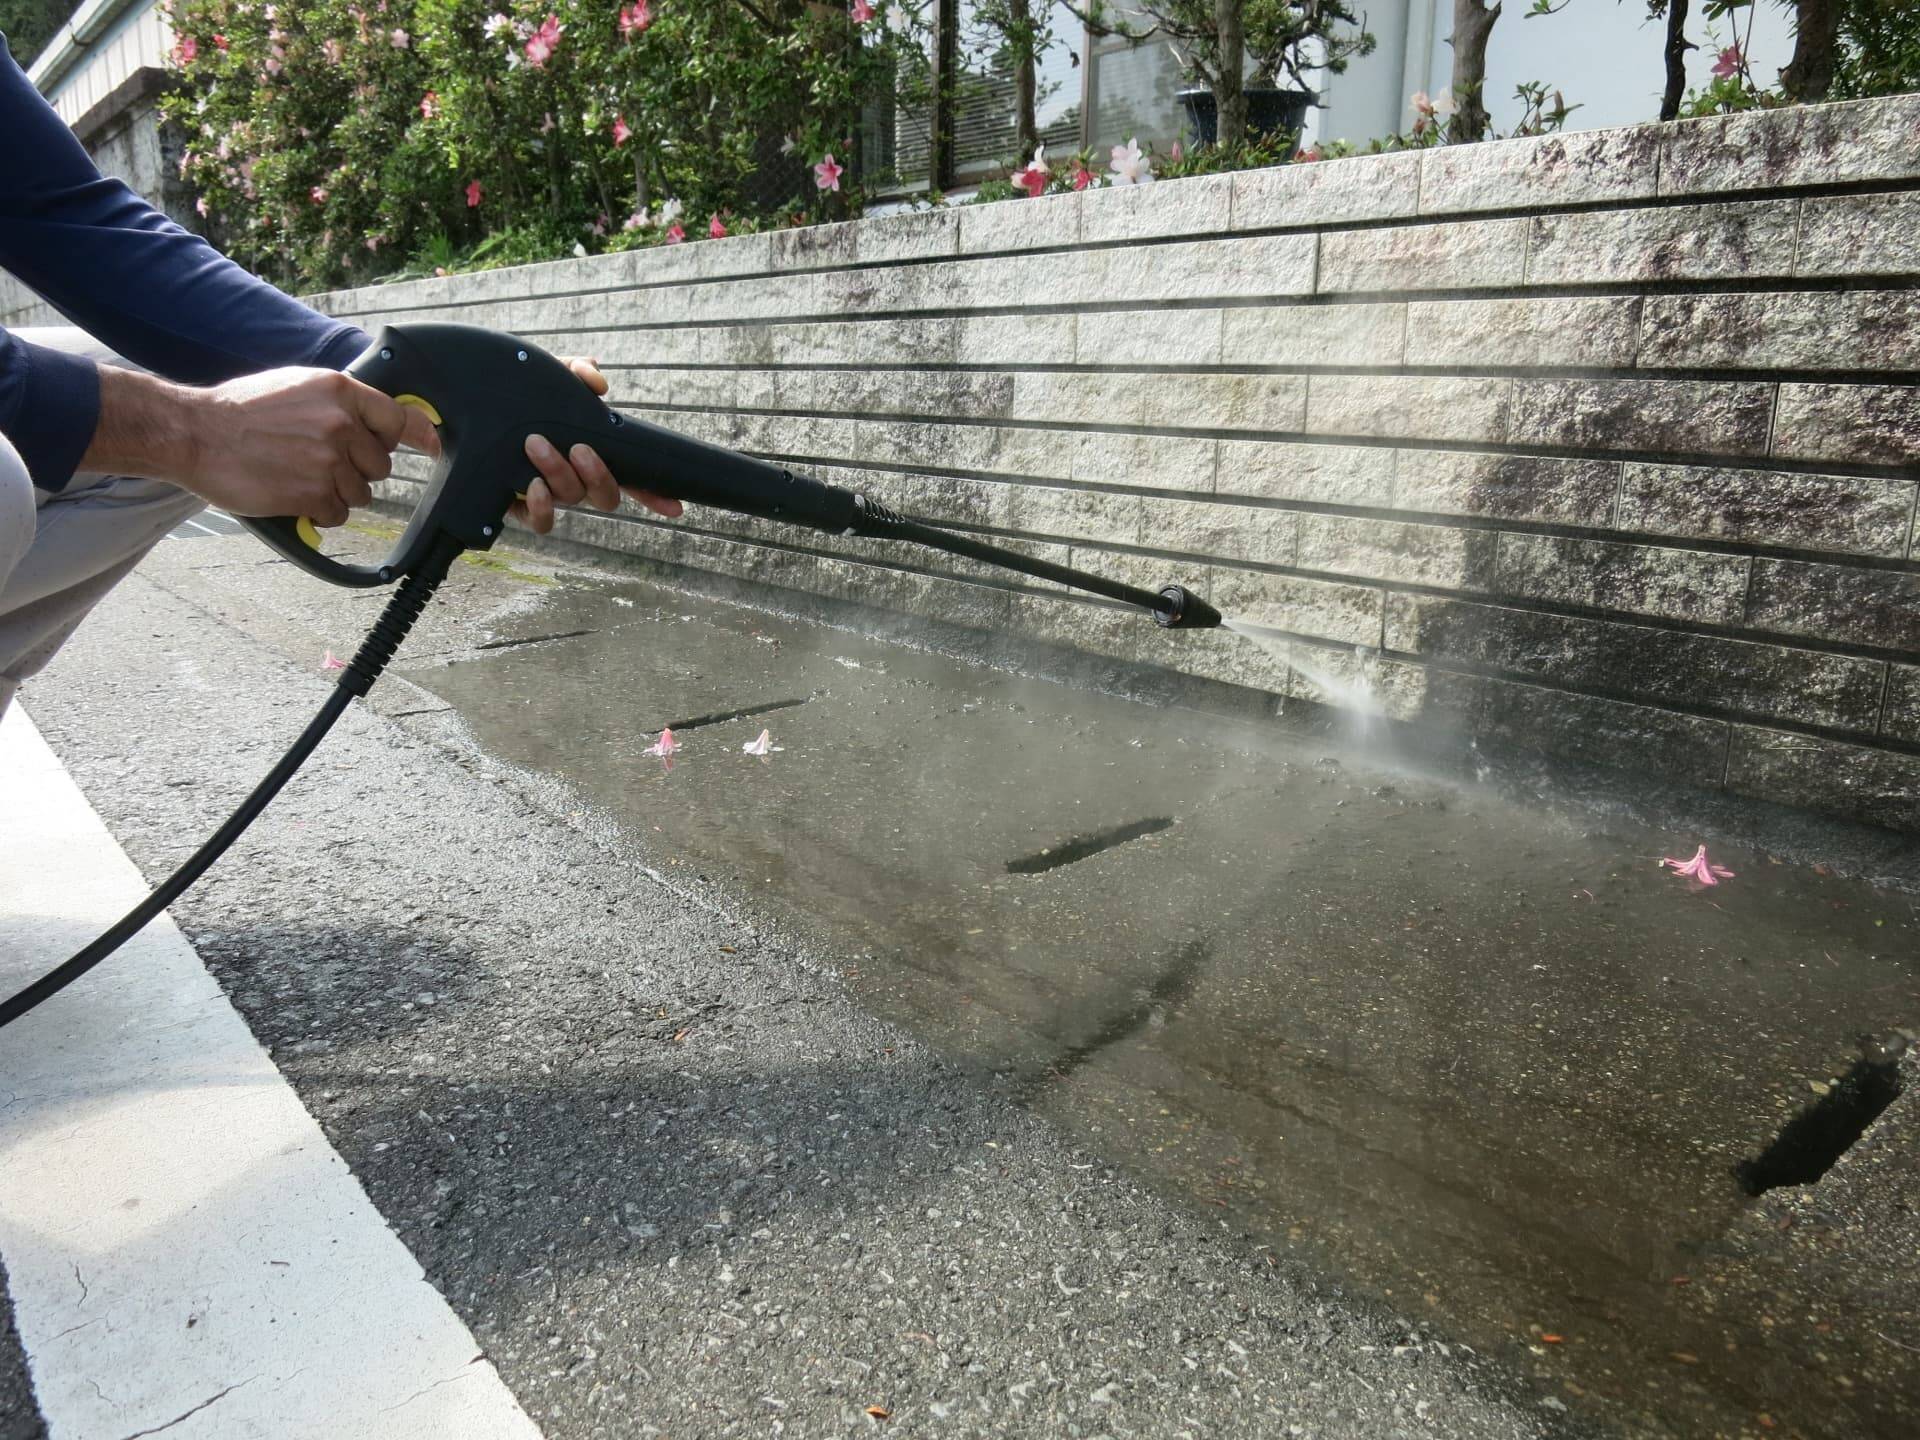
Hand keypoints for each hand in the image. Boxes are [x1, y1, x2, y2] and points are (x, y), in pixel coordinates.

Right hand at [85, 365, 407, 525]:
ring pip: (361, 493)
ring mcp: (328, 460)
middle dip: (357, 470)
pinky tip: (292, 493)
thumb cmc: (240, 410)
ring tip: (298, 475)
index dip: (416, 436)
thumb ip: (339, 402)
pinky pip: (338, 513)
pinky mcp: (313, 493)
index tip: (434, 447)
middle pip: (381, 465)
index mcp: (340, 391)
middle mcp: (340, 424)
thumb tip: (381, 420)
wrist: (194, 432)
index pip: (398, 418)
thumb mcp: (296, 386)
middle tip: (319, 462)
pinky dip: (319, 511)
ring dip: (336, 493)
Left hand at [512, 357, 682, 533]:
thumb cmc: (514, 397)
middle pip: (606, 496)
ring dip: (559, 472)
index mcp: (588, 454)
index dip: (655, 495)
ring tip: (535, 443)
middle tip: (578, 447)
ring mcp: (549, 495)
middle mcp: (573, 480)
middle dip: (597, 473)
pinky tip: (532, 484)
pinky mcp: (518, 506)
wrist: (464, 407)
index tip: (675, 505)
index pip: (630, 479)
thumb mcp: (548, 376)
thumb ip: (577, 370)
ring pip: (571, 498)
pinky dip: (542, 506)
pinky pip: (541, 522)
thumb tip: (600, 384)